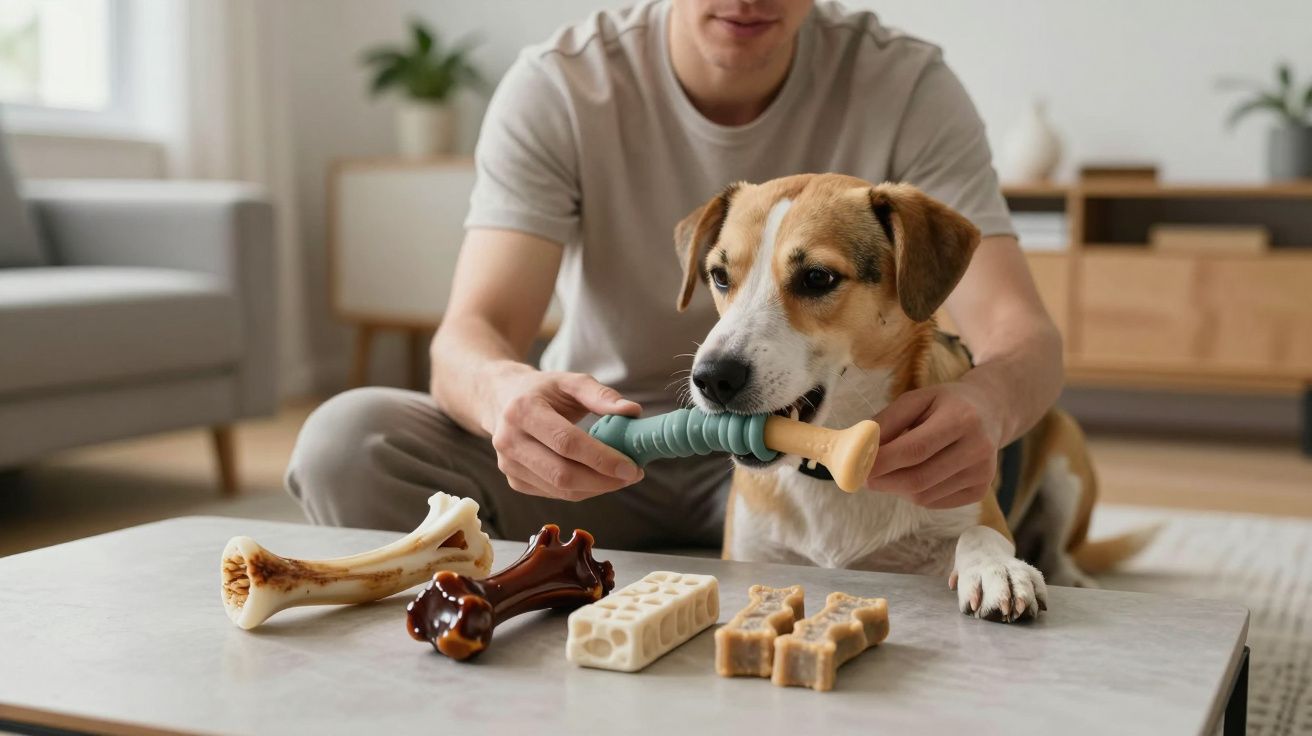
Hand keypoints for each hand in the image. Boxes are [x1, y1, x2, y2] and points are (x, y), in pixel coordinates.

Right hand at [486, 366, 643, 500]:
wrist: (502, 399)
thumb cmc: (543, 390)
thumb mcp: (570, 382)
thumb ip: (601, 395)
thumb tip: (633, 411)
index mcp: (523, 410)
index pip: (566, 442)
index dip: (601, 458)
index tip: (632, 466)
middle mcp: (509, 440)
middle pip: (561, 473)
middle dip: (603, 480)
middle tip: (632, 475)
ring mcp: (508, 464)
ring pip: (559, 489)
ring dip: (595, 488)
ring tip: (619, 477)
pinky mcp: (513, 480)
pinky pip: (553, 493)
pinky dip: (580, 490)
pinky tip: (596, 478)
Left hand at [865, 382, 1004, 508]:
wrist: (990, 413)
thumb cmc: (945, 404)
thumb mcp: (916, 399)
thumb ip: (887, 421)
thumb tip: (860, 449)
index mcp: (961, 418)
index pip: (916, 449)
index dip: (884, 462)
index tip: (857, 467)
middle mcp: (977, 448)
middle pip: (919, 478)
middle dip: (884, 481)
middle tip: (863, 478)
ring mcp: (982, 474)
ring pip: (924, 495)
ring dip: (897, 488)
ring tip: (891, 471)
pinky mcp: (980, 491)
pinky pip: (934, 503)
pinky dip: (915, 493)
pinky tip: (915, 475)